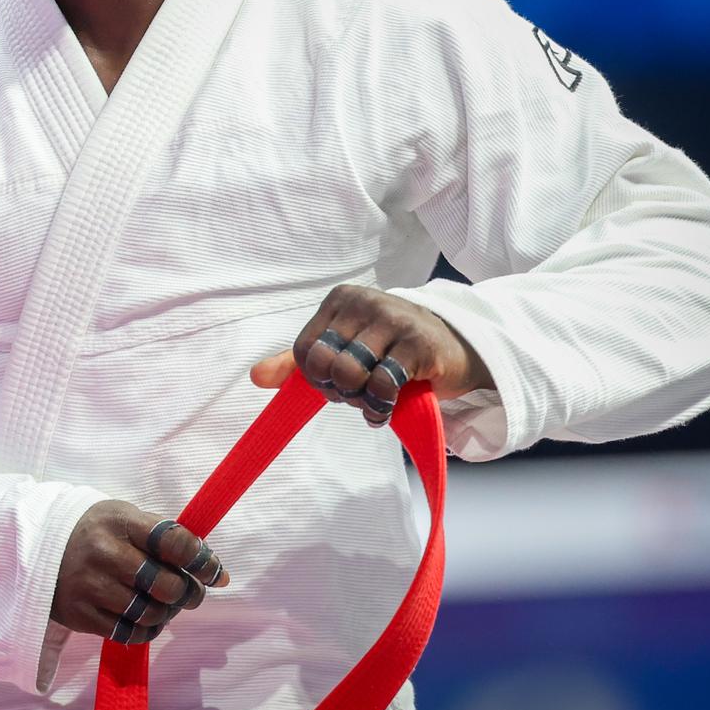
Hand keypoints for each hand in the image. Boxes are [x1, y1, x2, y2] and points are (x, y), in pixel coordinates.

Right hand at [51, 500, 229, 644]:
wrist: (40, 547)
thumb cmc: (97, 531)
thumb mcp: (125, 517)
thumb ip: (165, 536)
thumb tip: (213, 568)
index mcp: (121, 522)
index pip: (175, 543)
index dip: (203, 561)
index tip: (216, 572)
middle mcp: (105, 553)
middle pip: (167, 585)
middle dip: (190, 593)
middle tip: (191, 593)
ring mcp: (91, 586)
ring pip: (151, 613)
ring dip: (168, 613)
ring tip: (166, 605)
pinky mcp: (81, 615)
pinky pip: (129, 634)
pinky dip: (147, 630)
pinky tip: (147, 619)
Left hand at [249, 285, 493, 426]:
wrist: (453, 346)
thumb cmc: (391, 347)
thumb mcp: (343, 347)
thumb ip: (298, 361)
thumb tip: (256, 377)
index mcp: (340, 299)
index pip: (304, 350)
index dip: (316, 379)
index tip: (336, 385)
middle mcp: (365, 303)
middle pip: (326, 364)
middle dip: (338, 391)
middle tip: (356, 394)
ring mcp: (394, 320)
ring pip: (351, 375)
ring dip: (360, 401)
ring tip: (373, 401)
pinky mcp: (418, 345)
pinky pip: (382, 386)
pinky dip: (379, 409)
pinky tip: (386, 409)